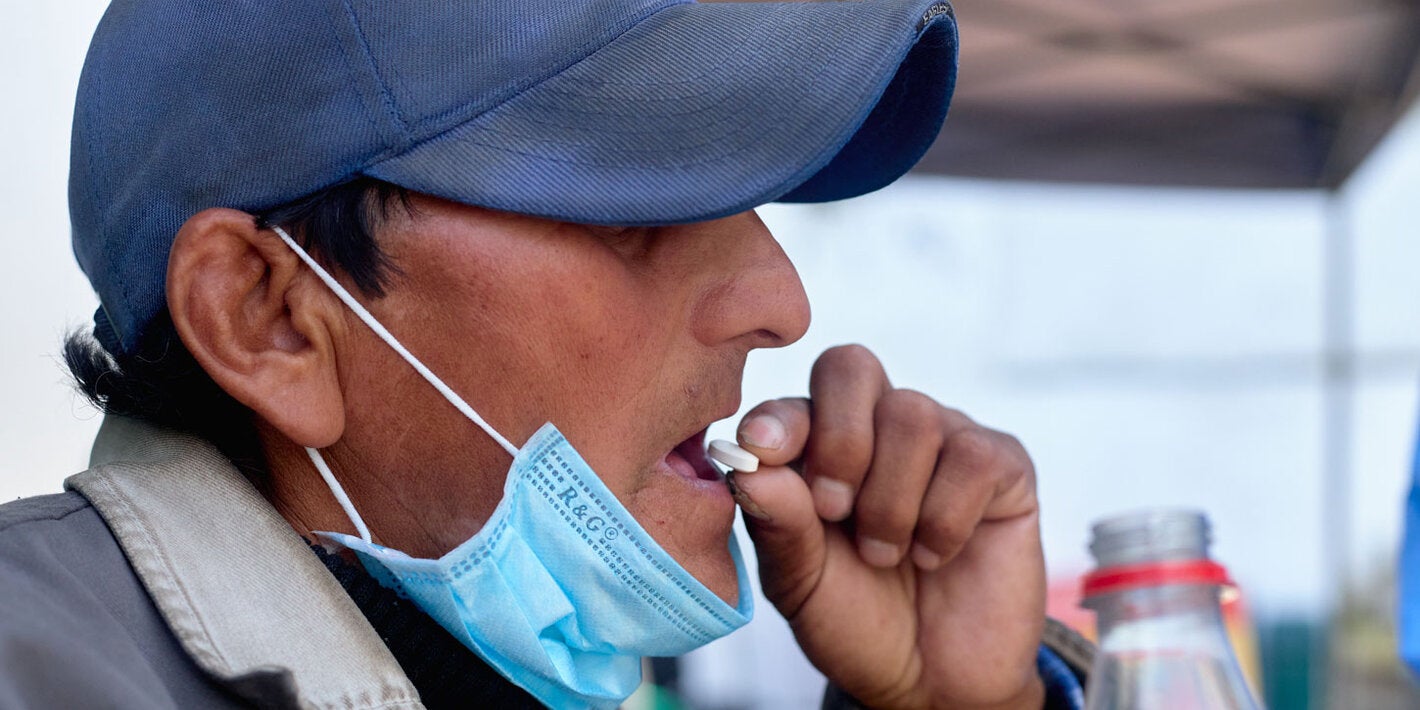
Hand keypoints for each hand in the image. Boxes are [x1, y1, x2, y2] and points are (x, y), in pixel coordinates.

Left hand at [729, 345, 1045, 708]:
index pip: (797, 397)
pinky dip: (945, 516)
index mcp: (818, 446)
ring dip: (891, 500)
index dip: (782, 418)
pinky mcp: (1003, 466)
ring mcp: (943, 439)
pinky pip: (973, 456)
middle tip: (834, 511)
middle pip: (853, 367)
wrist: (931, 681)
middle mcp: (879, 429)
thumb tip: (752, 464)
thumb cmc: (858, 620)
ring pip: (913, 416)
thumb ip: (777, 523)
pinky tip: (936, 554)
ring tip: (886, 554)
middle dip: (839, 439)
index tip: (767, 452)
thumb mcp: (800, 584)